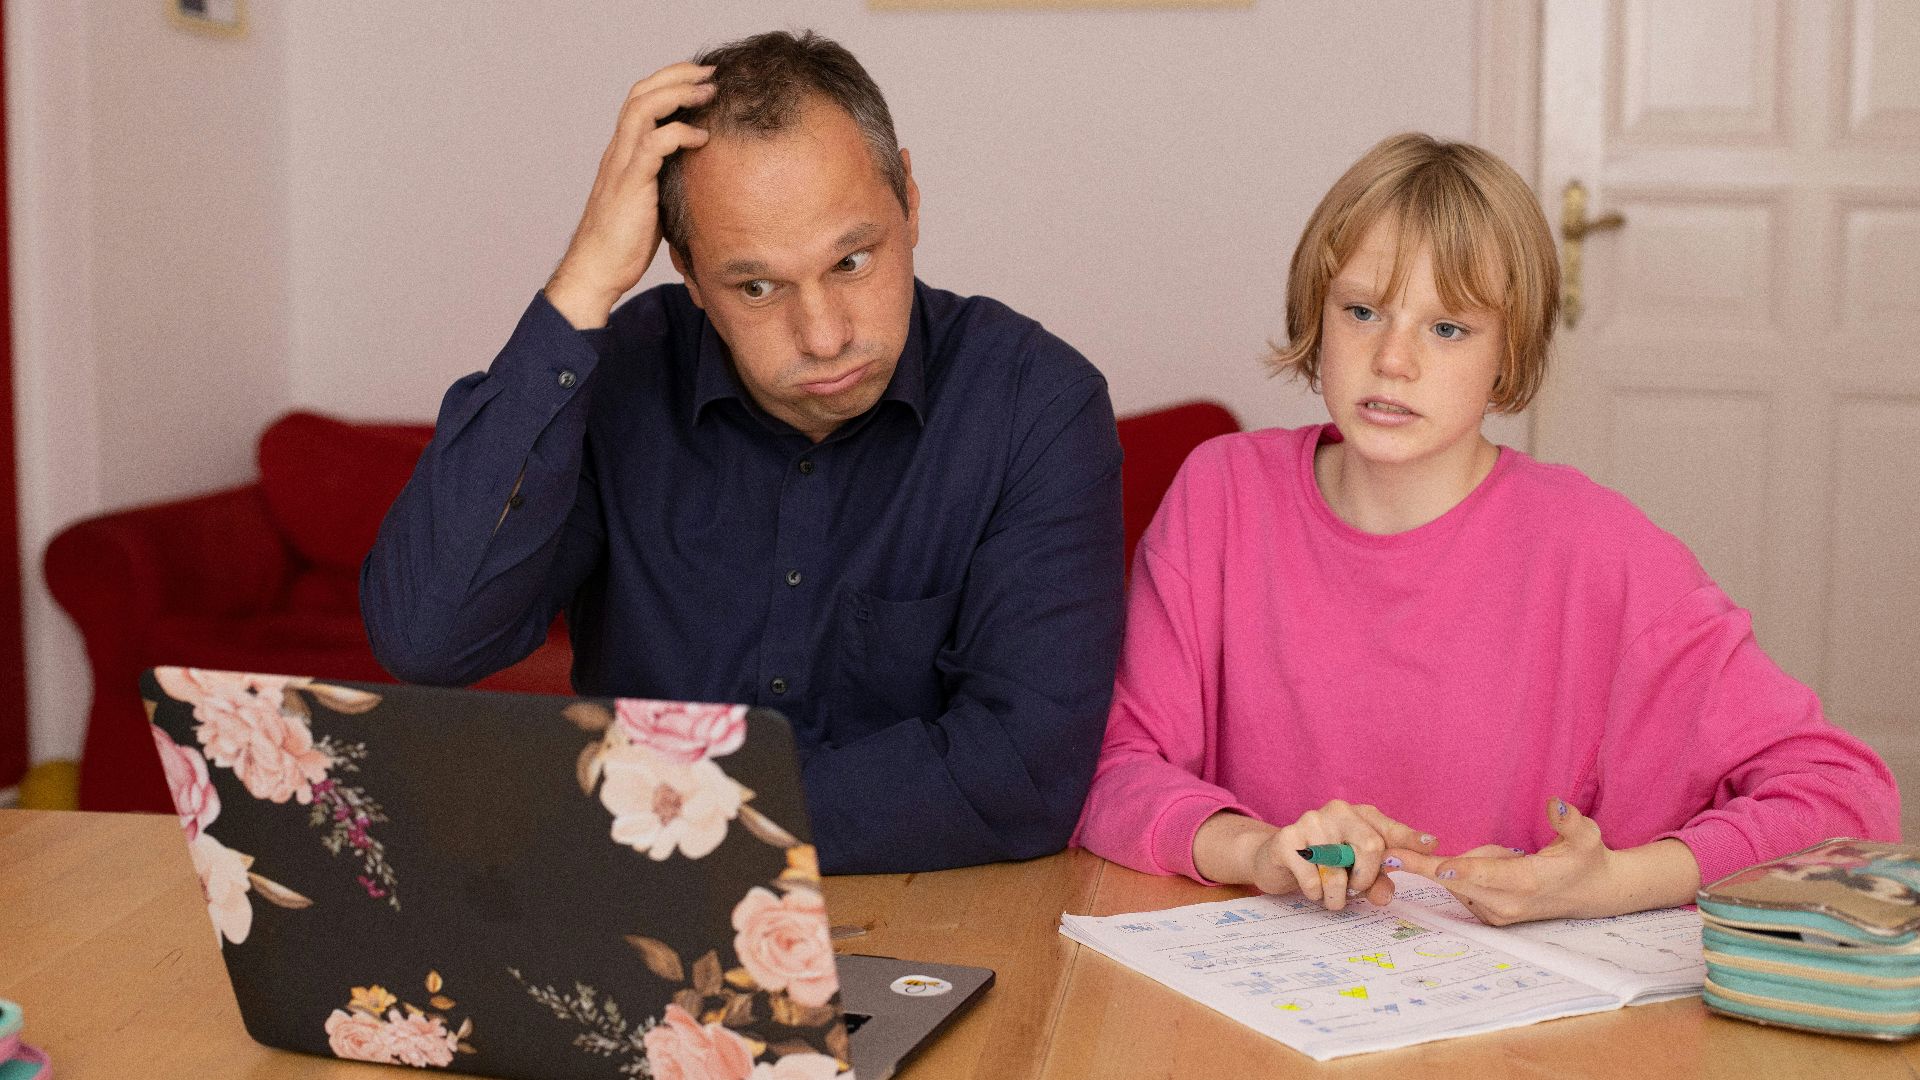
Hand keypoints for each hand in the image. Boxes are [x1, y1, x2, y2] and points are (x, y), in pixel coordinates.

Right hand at [546, 62, 715, 328]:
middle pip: (641, 92)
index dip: (669, 81)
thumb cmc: (624, 242)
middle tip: (710, 73)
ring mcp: (622, 166)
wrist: (597, 270)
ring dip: (679, 95)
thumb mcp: (652, 200)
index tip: (701, 77)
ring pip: (643, 109)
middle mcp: (619, 151)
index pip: (641, 99)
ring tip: (709, 93)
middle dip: (677, 75)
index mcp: (623, 152)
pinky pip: (654, 146)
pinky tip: (702, 138)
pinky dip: (679, 134)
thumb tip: (699, 173)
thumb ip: (666, 178)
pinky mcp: (630, 185)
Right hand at [1192, 801, 1438, 912]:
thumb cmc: (1323, 863)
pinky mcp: (1286, 840)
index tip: (1432, 846)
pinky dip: (1315, 893)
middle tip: (1356, 891)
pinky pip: (1311, 877)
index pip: (1389, 829)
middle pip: (1371, 845)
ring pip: (1338, 869)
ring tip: (1332, 899)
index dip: (1410, 839)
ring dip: (1337, 895)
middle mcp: (1337, 811)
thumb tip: (1386, 894)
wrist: (1274, 859)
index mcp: (1359, 815)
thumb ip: (1377, 881)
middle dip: (1367, 878)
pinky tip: (1311, 890)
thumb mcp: (1354, 871)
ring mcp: (1310, 822)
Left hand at [1387, 797, 1700, 924]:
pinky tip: (1497, 864)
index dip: (1460, 870)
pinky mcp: (1490, 916)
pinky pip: (1462, 888)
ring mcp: (1498, 913)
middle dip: (1425, 866)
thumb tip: (1555, 805)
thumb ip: (1570, 821)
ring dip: (1463, 862)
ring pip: (1458, 881)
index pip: (1487, 876)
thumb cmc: (1586, 858)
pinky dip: (1466, 872)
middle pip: (1457, 883)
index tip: (1435, 866)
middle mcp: (1508, 903)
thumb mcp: (1587, 836)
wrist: (1592, 893)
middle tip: (1390, 854)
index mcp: (1528, 882)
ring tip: (1506, 853)